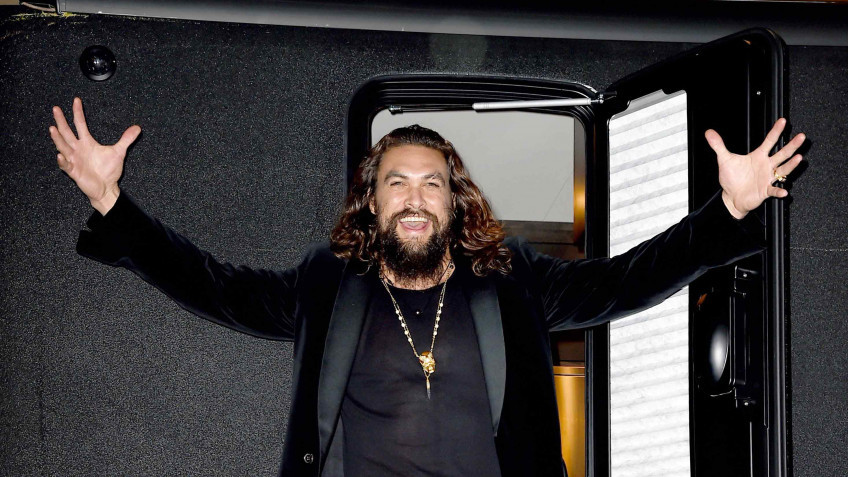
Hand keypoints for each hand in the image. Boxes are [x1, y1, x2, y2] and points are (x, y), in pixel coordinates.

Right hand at [50, 97, 140, 214]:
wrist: (106, 187)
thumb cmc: (109, 170)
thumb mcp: (119, 152)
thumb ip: (126, 139)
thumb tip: (137, 128)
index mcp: (87, 142)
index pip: (80, 124)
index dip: (78, 112)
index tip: (77, 100)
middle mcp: (78, 149)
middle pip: (67, 132)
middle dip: (61, 121)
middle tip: (56, 109)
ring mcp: (74, 160)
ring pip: (63, 146)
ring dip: (57, 138)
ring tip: (52, 128)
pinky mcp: (74, 171)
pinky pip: (66, 165)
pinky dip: (62, 161)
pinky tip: (60, 155)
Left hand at [705, 118, 804, 218]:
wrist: (731, 197)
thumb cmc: (731, 178)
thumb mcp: (724, 160)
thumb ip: (718, 145)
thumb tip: (709, 133)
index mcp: (758, 156)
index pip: (769, 141)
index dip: (775, 131)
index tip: (782, 121)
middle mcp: (766, 166)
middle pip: (782, 153)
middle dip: (792, 145)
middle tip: (801, 137)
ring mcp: (767, 178)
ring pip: (783, 170)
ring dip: (791, 165)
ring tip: (798, 158)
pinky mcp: (765, 190)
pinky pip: (774, 190)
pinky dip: (779, 190)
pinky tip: (784, 190)